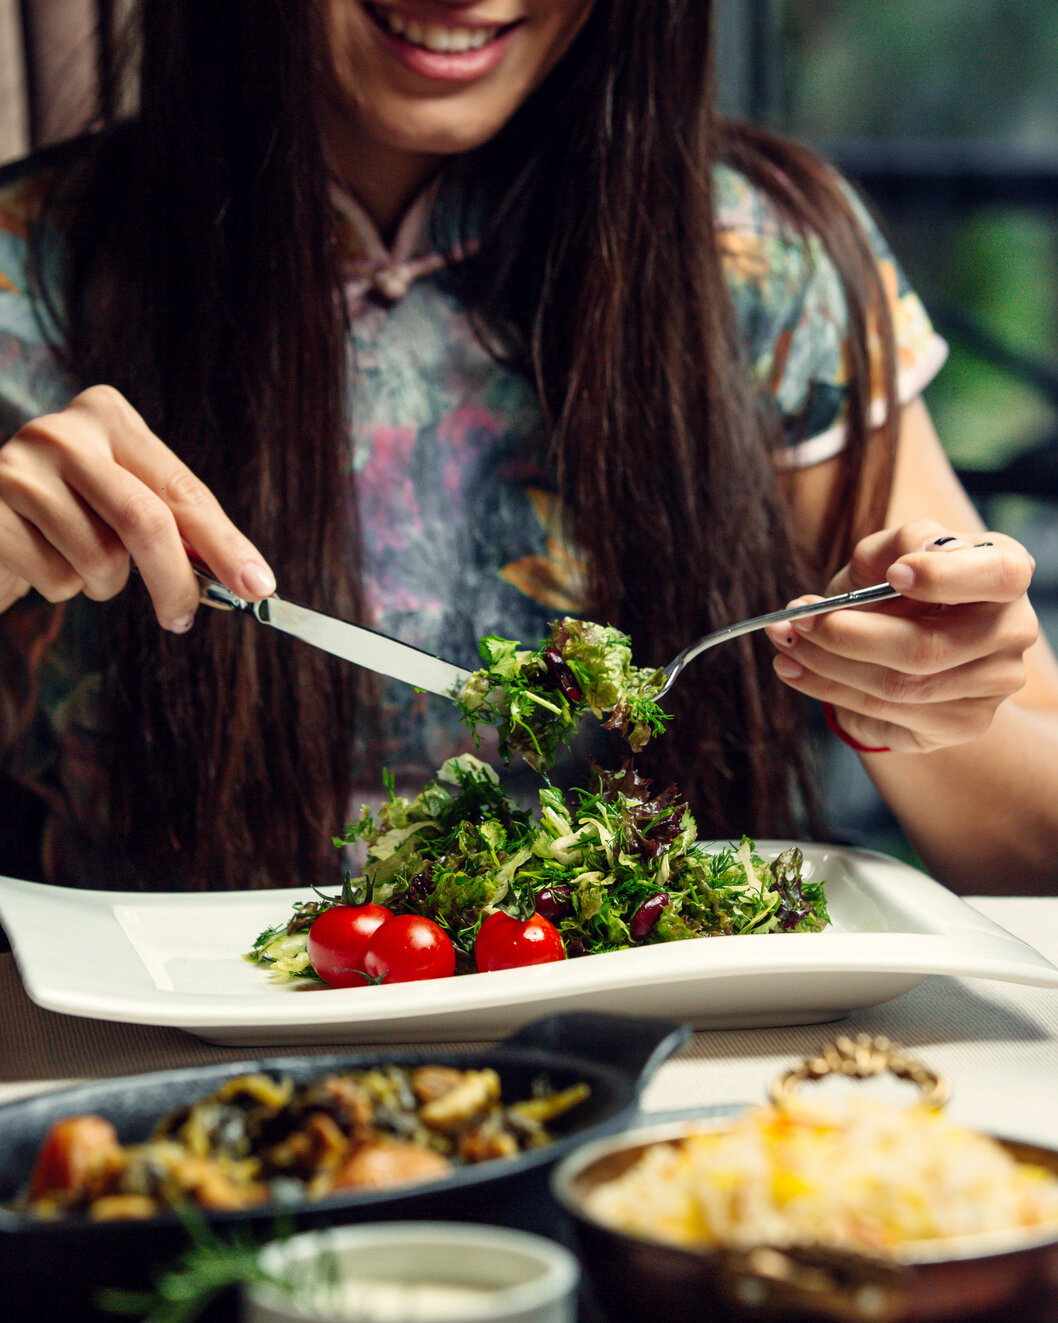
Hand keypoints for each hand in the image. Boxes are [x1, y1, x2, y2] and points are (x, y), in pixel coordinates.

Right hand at [0, 385, 274, 629]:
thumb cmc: (66, 515)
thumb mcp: (122, 501)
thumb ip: (176, 526)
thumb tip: (246, 577)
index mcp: (107, 417)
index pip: (181, 489)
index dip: (224, 543)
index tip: (259, 586)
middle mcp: (61, 433)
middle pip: (145, 521)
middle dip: (175, 581)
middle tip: (183, 618)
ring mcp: (17, 470)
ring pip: (99, 558)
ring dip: (104, 583)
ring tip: (78, 561)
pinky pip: (55, 577)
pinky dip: (61, 587)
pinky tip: (39, 559)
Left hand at [765, 519, 1037, 753]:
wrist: (894, 645)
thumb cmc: (893, 588)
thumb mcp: (885, 555)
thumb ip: (894, 545)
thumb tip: (908, 555)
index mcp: (1003, 569)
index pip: (1000, 574)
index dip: (947, 577)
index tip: (893, 574)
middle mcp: (1012, 629)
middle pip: (928, 646)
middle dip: (847, 633)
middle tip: (799, 618)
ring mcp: (993, 683)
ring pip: (899, 685)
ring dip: (825, 663)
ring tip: (786, 639)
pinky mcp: (963, 722)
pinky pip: (886, 710)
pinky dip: (828, 687)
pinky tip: (795, 669)